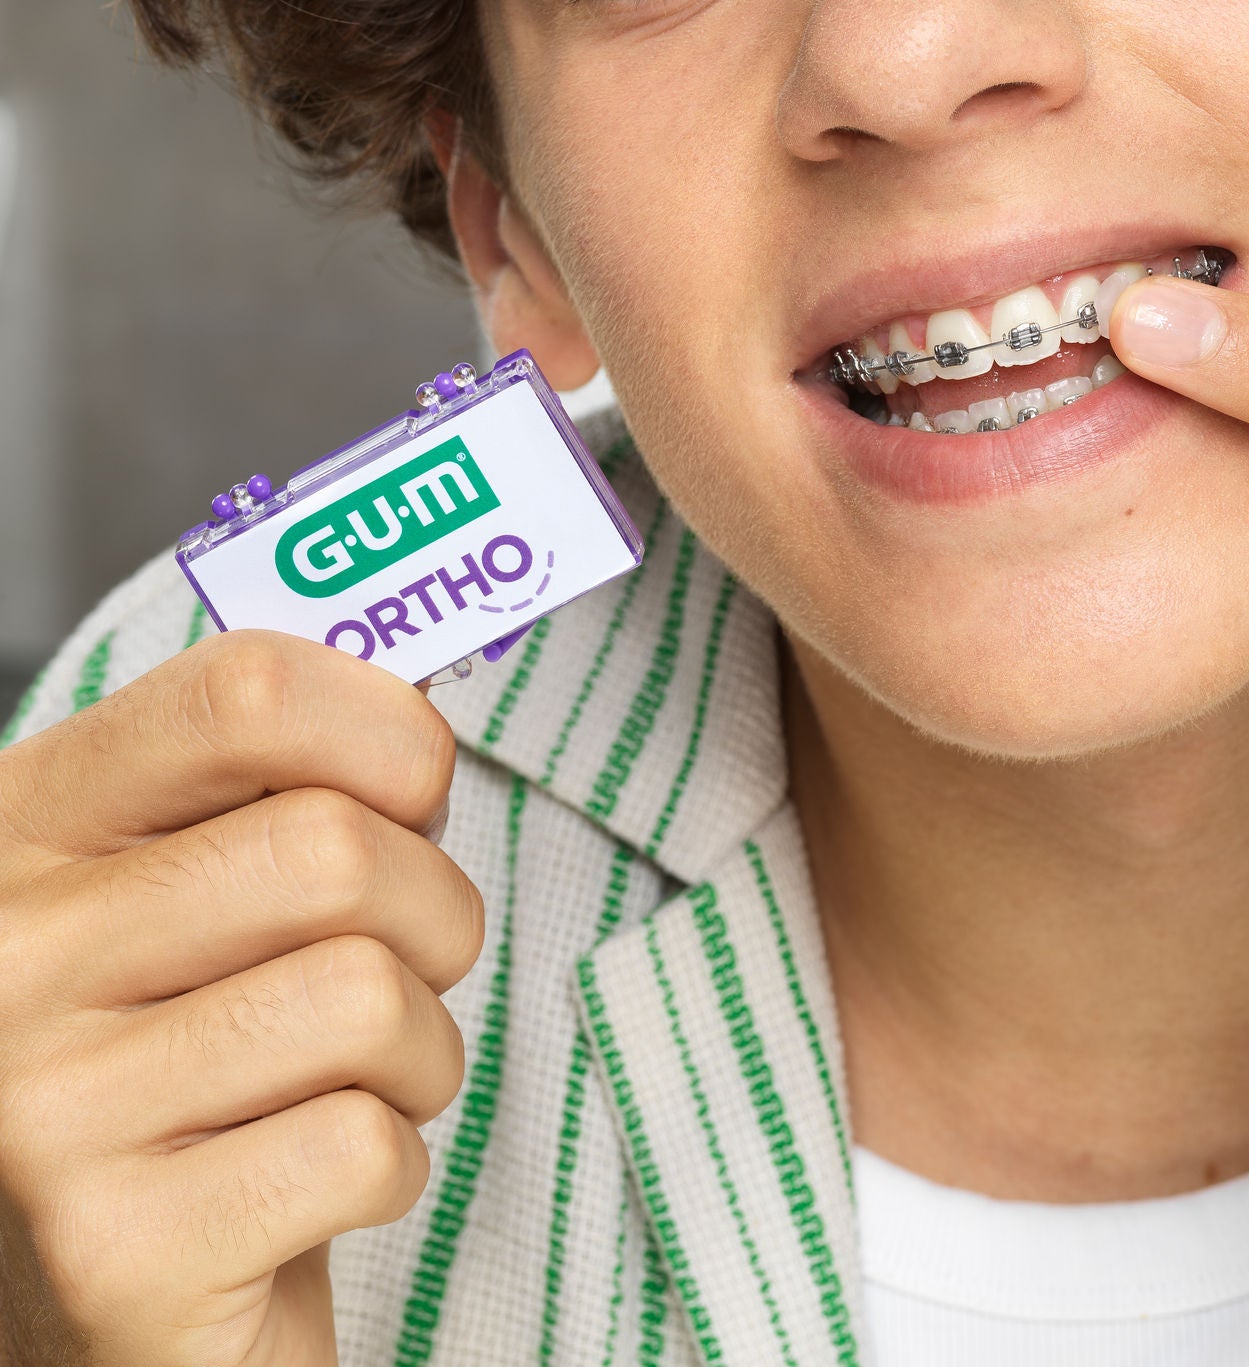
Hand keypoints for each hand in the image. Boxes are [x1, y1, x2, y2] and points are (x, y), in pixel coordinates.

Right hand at [0, 631, 481, 1365]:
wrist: (105, 1310)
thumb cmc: (187, 1077)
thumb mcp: (183, 906)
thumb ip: (270, 797)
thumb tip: (420, 713)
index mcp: (24, 836)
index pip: (242, 692)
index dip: (388, 730)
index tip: (416, 791)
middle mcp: (4, 959)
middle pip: (337, 850)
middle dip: (436, 916)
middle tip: (405, 970)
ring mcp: (42, 1111)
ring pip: (370, 997)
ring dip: (420, 1054)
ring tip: (353, 1086)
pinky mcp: (117, 1250)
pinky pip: (364, 1145)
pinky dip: (392, 1169)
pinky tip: (315, 1186)